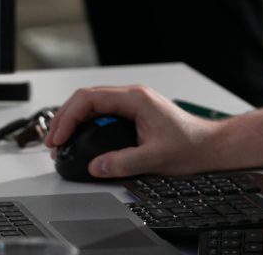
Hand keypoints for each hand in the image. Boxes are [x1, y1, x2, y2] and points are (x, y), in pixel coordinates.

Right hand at [44, 84, 216, 177]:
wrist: (209, 145)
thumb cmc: (190, 145)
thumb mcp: (155, 157)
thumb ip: (124, 162)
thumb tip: (96, 165)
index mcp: (136, 99)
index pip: (90, 99)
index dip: (68, 117)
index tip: (59, 138)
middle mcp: (133, 96)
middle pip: (87, 98)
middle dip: (64, 118)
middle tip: (52, 142)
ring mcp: (133, 103)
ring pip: (93, 104)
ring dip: (73, 121)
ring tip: (61, 142)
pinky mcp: (133, 113)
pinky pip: (102, 113)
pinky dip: (86, 124)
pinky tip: (79, 139)